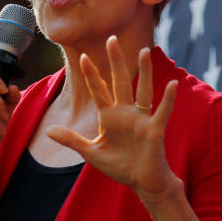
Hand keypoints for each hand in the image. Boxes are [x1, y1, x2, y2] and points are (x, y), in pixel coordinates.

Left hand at [46, 36, 179, 202]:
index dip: (92, 75)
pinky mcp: (155, 129)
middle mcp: (126, 113)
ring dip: (144, 71)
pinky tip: (173, 85)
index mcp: (110, 117)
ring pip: (143, 90)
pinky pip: (162, 111)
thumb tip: (48, 131)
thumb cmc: (120, 166)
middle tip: (112, 39)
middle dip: (116, 61)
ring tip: (144, 50)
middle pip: (120, 82)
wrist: (142, 182)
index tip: (83, 57)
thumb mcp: (91, 152)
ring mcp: (141, 119)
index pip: (99, 91)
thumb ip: (72, 140)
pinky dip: (168, 99)